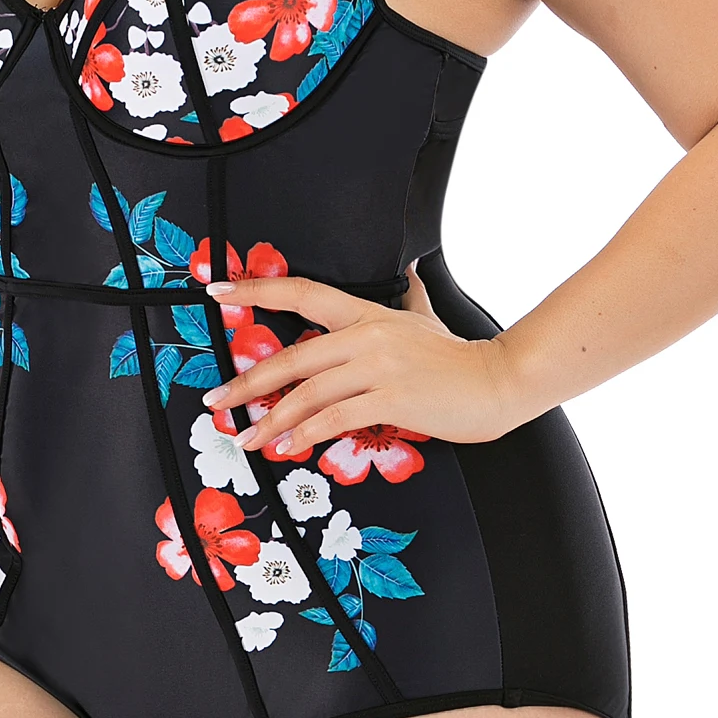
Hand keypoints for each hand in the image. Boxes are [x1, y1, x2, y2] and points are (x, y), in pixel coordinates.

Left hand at [202, 261, 521, 457]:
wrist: (499, 381)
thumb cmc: (459, 357)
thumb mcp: (428, 316)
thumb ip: (413, 293)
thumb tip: (412, 269)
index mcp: (368, 314)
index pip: (302, 292)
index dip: (257, 289)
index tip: (217, 291)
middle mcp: (367, 335)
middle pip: (293, 355)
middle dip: (248, 380)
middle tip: (218, 399)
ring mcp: (380, 367)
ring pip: (309, 391)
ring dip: (273, 418)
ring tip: (248, 438)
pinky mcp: (393, 398)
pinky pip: (337, 418)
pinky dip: (308, 434)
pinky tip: (289, 447)